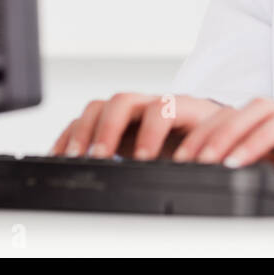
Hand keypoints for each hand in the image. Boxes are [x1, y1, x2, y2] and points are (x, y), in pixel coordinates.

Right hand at [50, 93, 226, 159]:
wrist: (205, 135)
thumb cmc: (208, 142)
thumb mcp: (213, 149)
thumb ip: (205, 158)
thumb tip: (203, 173)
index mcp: (184, 108)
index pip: (163, 108)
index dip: (150, 131)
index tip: (143, 158)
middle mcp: (152, 105)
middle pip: (123, 100)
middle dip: (108, 129)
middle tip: (101, 156)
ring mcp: (129, 113)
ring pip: (99, 108)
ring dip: (84, 132)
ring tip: (76, 158)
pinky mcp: (112, 125)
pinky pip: (84, 123)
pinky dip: (69, 139)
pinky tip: (60, 157)